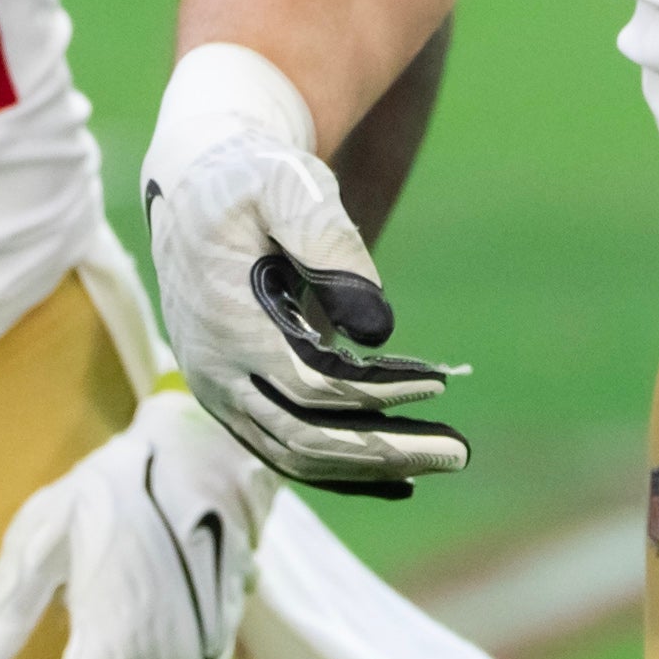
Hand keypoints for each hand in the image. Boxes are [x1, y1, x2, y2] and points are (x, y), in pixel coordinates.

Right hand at [141, 46, 466, 496]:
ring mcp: (220, 393)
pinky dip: (342, 471)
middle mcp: (216, 373)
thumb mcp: (287, 186)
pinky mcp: (235, 398)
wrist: (198, 185)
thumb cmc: (253, 177)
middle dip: (384, 450)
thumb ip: (329, 245)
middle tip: (459, 452)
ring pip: (295, 455)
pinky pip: (287, 451)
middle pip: (303, 438)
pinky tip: (400, 481)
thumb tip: (379, 330)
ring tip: (442, 457)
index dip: (377, 392)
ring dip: (370, 466)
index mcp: (227, 323)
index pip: (311, 385)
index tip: (438, 381)